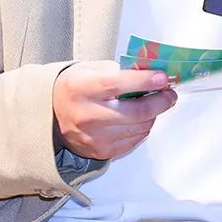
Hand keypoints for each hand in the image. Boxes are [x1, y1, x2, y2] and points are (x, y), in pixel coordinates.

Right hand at [51, 61, 176, 159]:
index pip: (117, 84)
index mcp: (82, 88)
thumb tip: (150, 72)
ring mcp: (95, 137)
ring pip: (139, 128)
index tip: (163, 77)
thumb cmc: (74, 88)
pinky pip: (134, 140)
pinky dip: (143, 128)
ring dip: (153, 115)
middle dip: (160, 102)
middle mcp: (87, 115)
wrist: (51, 117)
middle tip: (170, 94)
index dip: (144, 81)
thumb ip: (119, 70)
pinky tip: (140, 118)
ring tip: (154, 104)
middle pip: (135, 112)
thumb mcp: (89, 69)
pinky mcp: (102, 151)